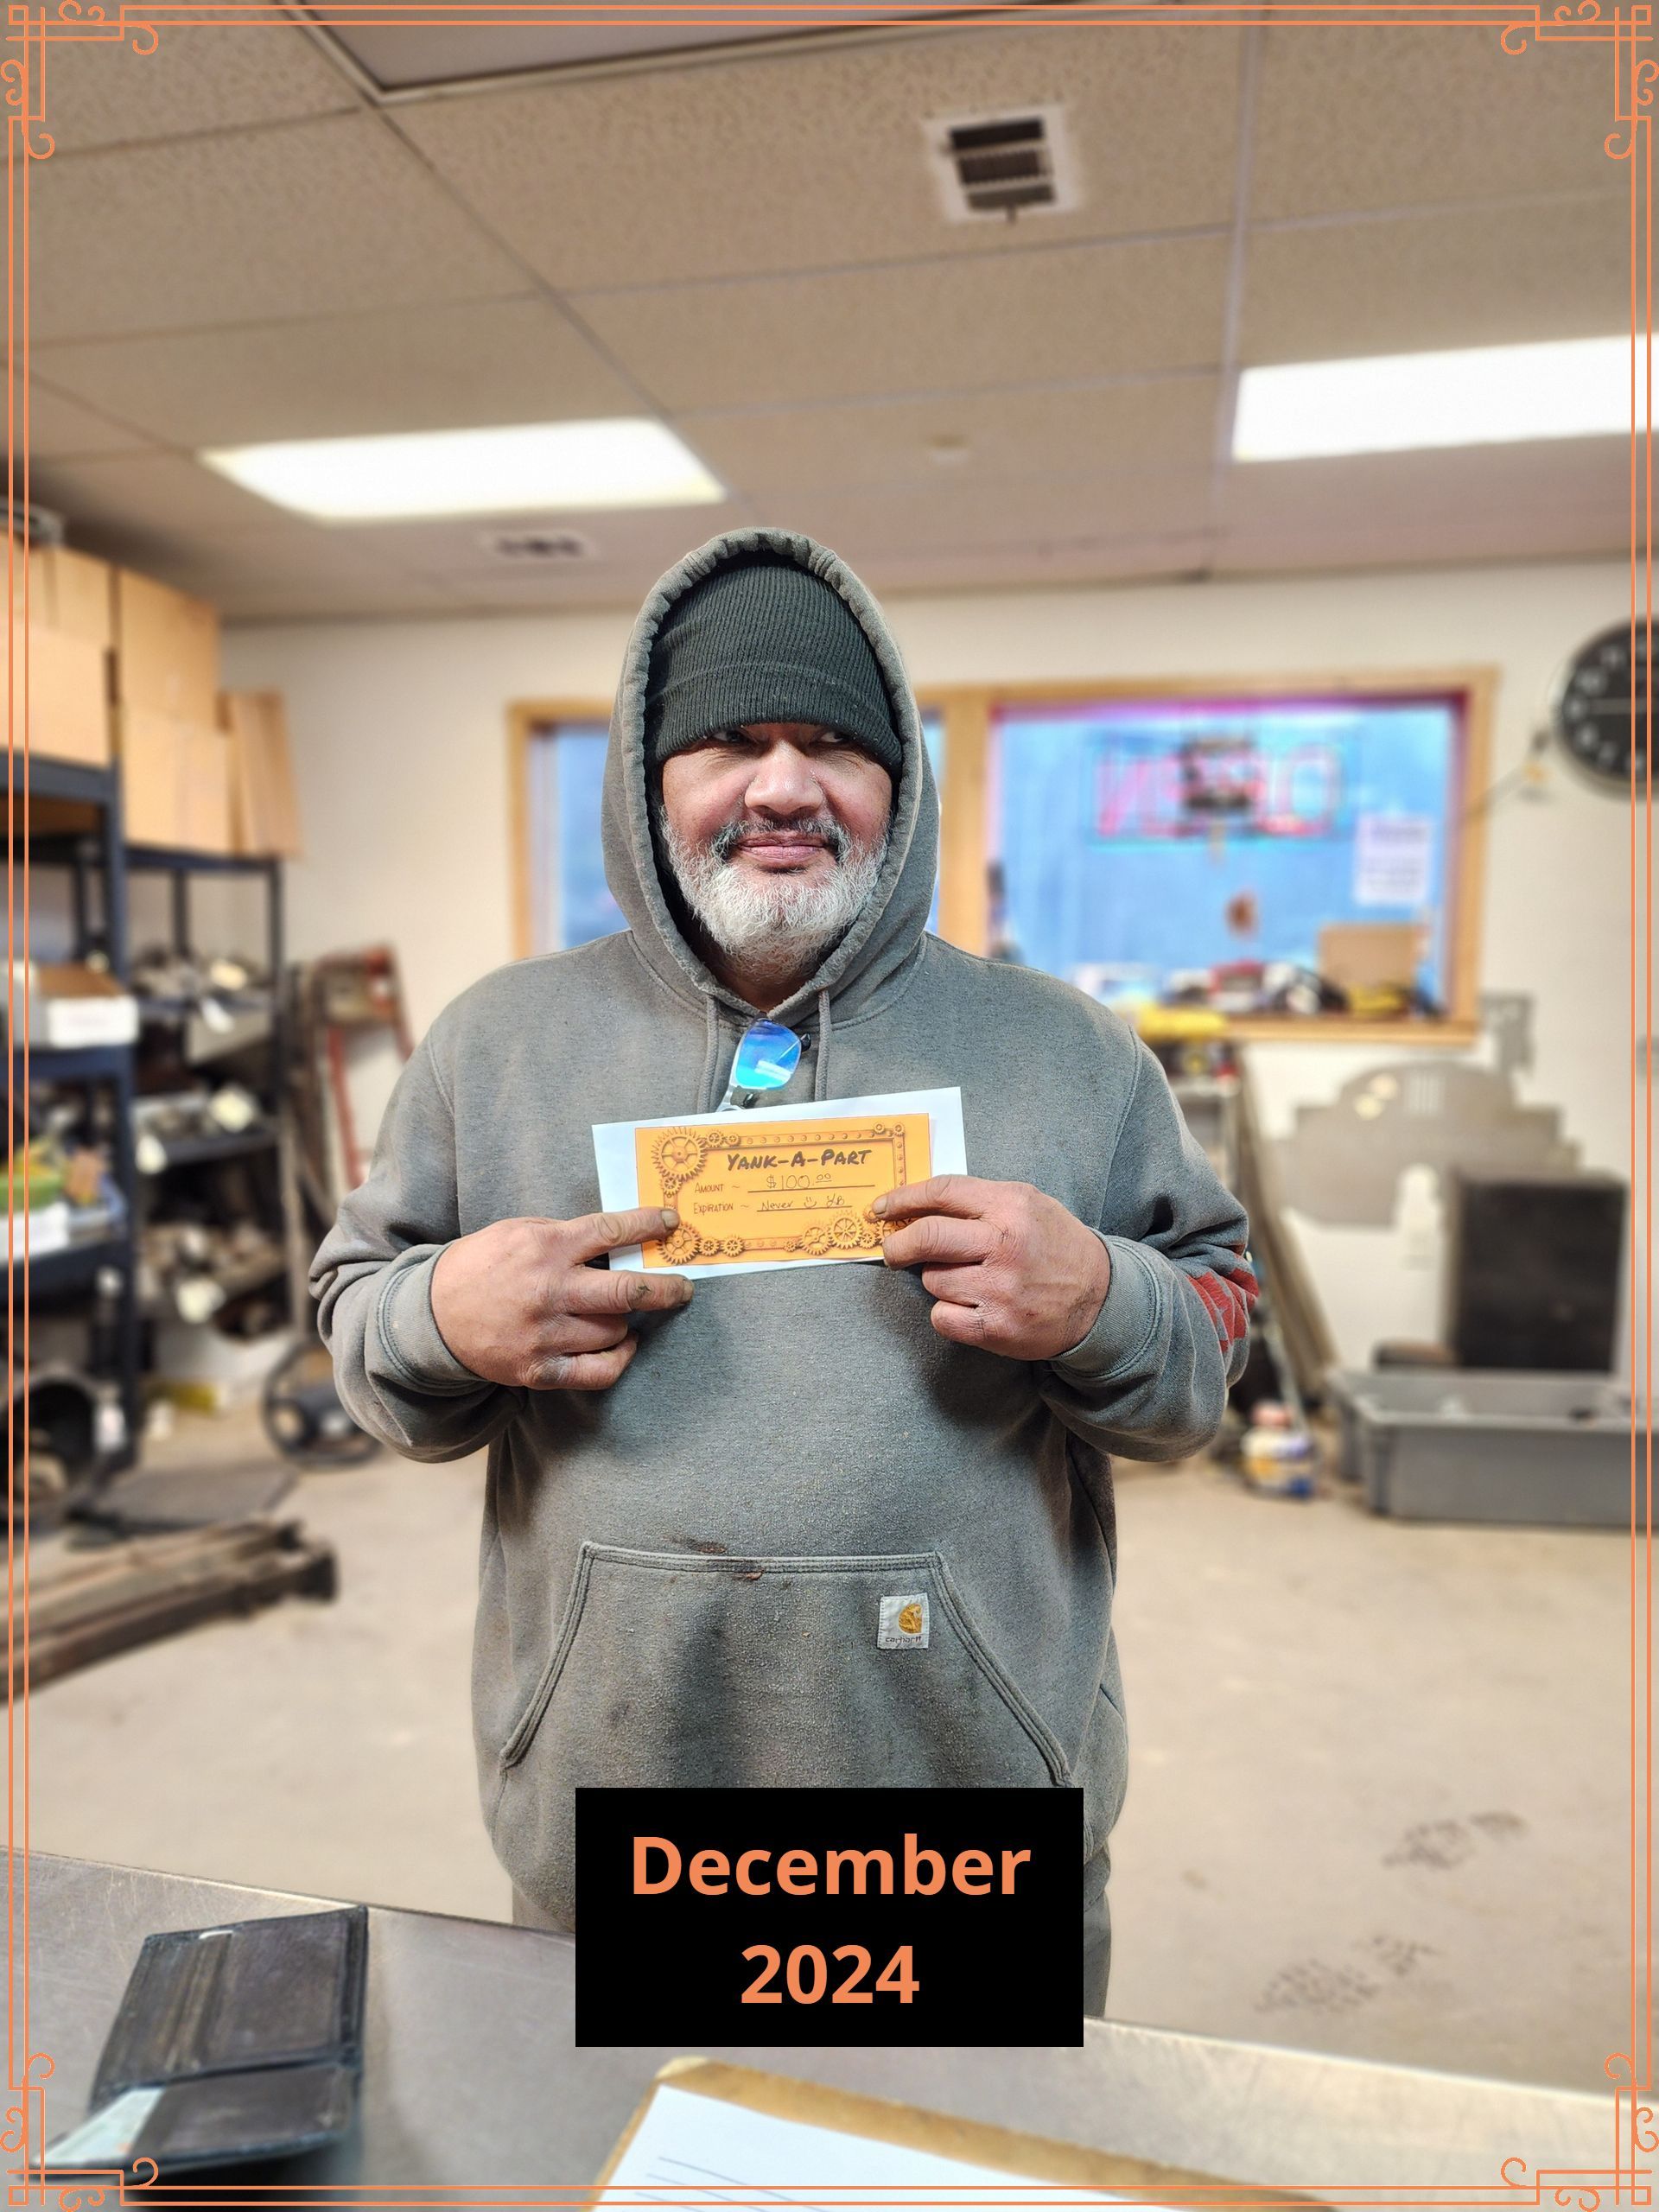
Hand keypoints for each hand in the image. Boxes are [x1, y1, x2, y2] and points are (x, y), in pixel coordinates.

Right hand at [430, 1207, 691, 1389]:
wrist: (431, 1315)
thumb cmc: (483, 1266)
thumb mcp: (519, 1232)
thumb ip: (566, 1235)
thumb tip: (621, 1238)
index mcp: (544, 1247)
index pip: (611, 1231)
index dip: (648, 1225)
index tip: (671, 1223)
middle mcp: (548, 1290)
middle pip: (628, 1291)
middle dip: (667, 1287)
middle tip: (684, 1287)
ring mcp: (544, 1334)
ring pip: (616, 1330)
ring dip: (628, 1321)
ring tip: (625, 1313)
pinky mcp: (538, 1370)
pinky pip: (598, 1371)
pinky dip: (619, 1359)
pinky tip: (623, 1345)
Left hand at [874, 1176, 1110, 1358]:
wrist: (1100, 1299)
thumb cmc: (1054, 1246)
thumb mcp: (1026, 1205)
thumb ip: (978, 1200)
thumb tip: (916, 1204)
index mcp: (1010, 1206)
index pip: (942, 1192)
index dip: (903, 1198)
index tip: (881, 1208)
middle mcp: (1004, 1244)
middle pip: (926, 1237)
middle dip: (897, 1244)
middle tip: (893, 1251)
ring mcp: (1000, 1288)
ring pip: (932, 1280)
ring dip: (937, 1280)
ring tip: (966, 1281)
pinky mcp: (996, 1327)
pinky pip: (942, 1317)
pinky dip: (946, 1313)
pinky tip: (969, 1307)